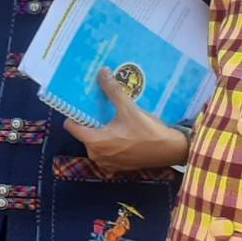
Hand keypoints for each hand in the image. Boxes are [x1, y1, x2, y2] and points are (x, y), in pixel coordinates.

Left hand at [64, 68, 187, 171]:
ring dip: (101, 134)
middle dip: (91, 123)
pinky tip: (121, 134)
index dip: (74, 115)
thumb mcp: (129, 109)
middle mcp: (95, 155)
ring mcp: (105, 163)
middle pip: (84, 134)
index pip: (70, 126)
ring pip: (95, 144)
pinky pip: (106, 153)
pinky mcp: (115, 168)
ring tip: (112, 121)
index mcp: (94, 141)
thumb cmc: (148, 131)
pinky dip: (110, 144)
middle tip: (100, 110)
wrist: (171, 151)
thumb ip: (113, 91)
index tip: (81, 105)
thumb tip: (103, 72)